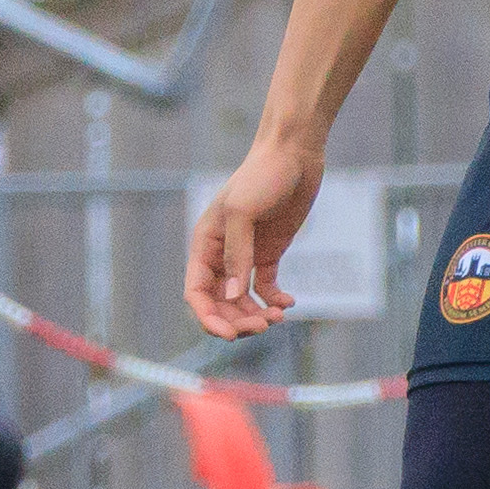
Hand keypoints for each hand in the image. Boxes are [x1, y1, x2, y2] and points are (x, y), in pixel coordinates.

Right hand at [186, 137, 321, 338]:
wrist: (293, 154)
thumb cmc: (261, 175)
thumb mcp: (242, 212)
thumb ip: (237, 255)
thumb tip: (233, 297)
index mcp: (205, 244)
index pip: (196, 292)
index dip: (208, 317)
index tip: (230, 335)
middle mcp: (221, 254)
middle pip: (220, 302)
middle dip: (237, 320)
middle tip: (263, 326)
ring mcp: (246, 255)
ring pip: (242, 300)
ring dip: (256, 314)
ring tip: (276, 318)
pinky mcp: (269, 253)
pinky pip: (266, 288)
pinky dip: (274, 300)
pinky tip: (288, 303)